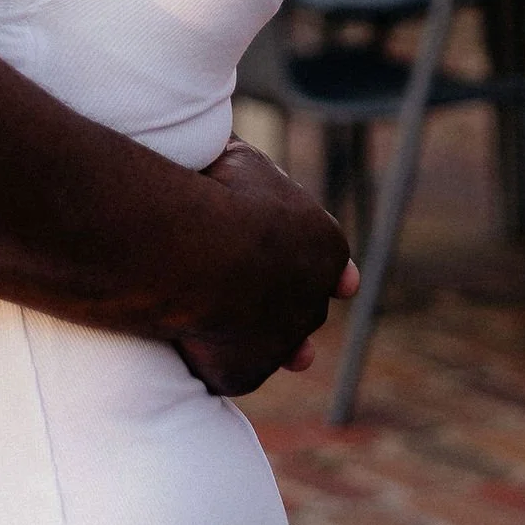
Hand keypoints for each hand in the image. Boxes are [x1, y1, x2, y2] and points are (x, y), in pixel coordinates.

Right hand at [176, 139, 356, 397]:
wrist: (198, 249)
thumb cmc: (218, 192)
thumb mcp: (242, 161)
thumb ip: (251, 172)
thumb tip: (232, 152)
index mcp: (325, 246)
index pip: (331, 262)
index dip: (322, 266)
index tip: (334, 280)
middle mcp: (314, 300)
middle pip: (306, 307)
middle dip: (289, 302)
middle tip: (263, 293)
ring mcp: (281, 342)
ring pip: (274, 346)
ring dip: (263, 341)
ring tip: (238, 329)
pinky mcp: (243, 373)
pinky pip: (229, 366)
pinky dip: (213, 355)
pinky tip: (190, 341)